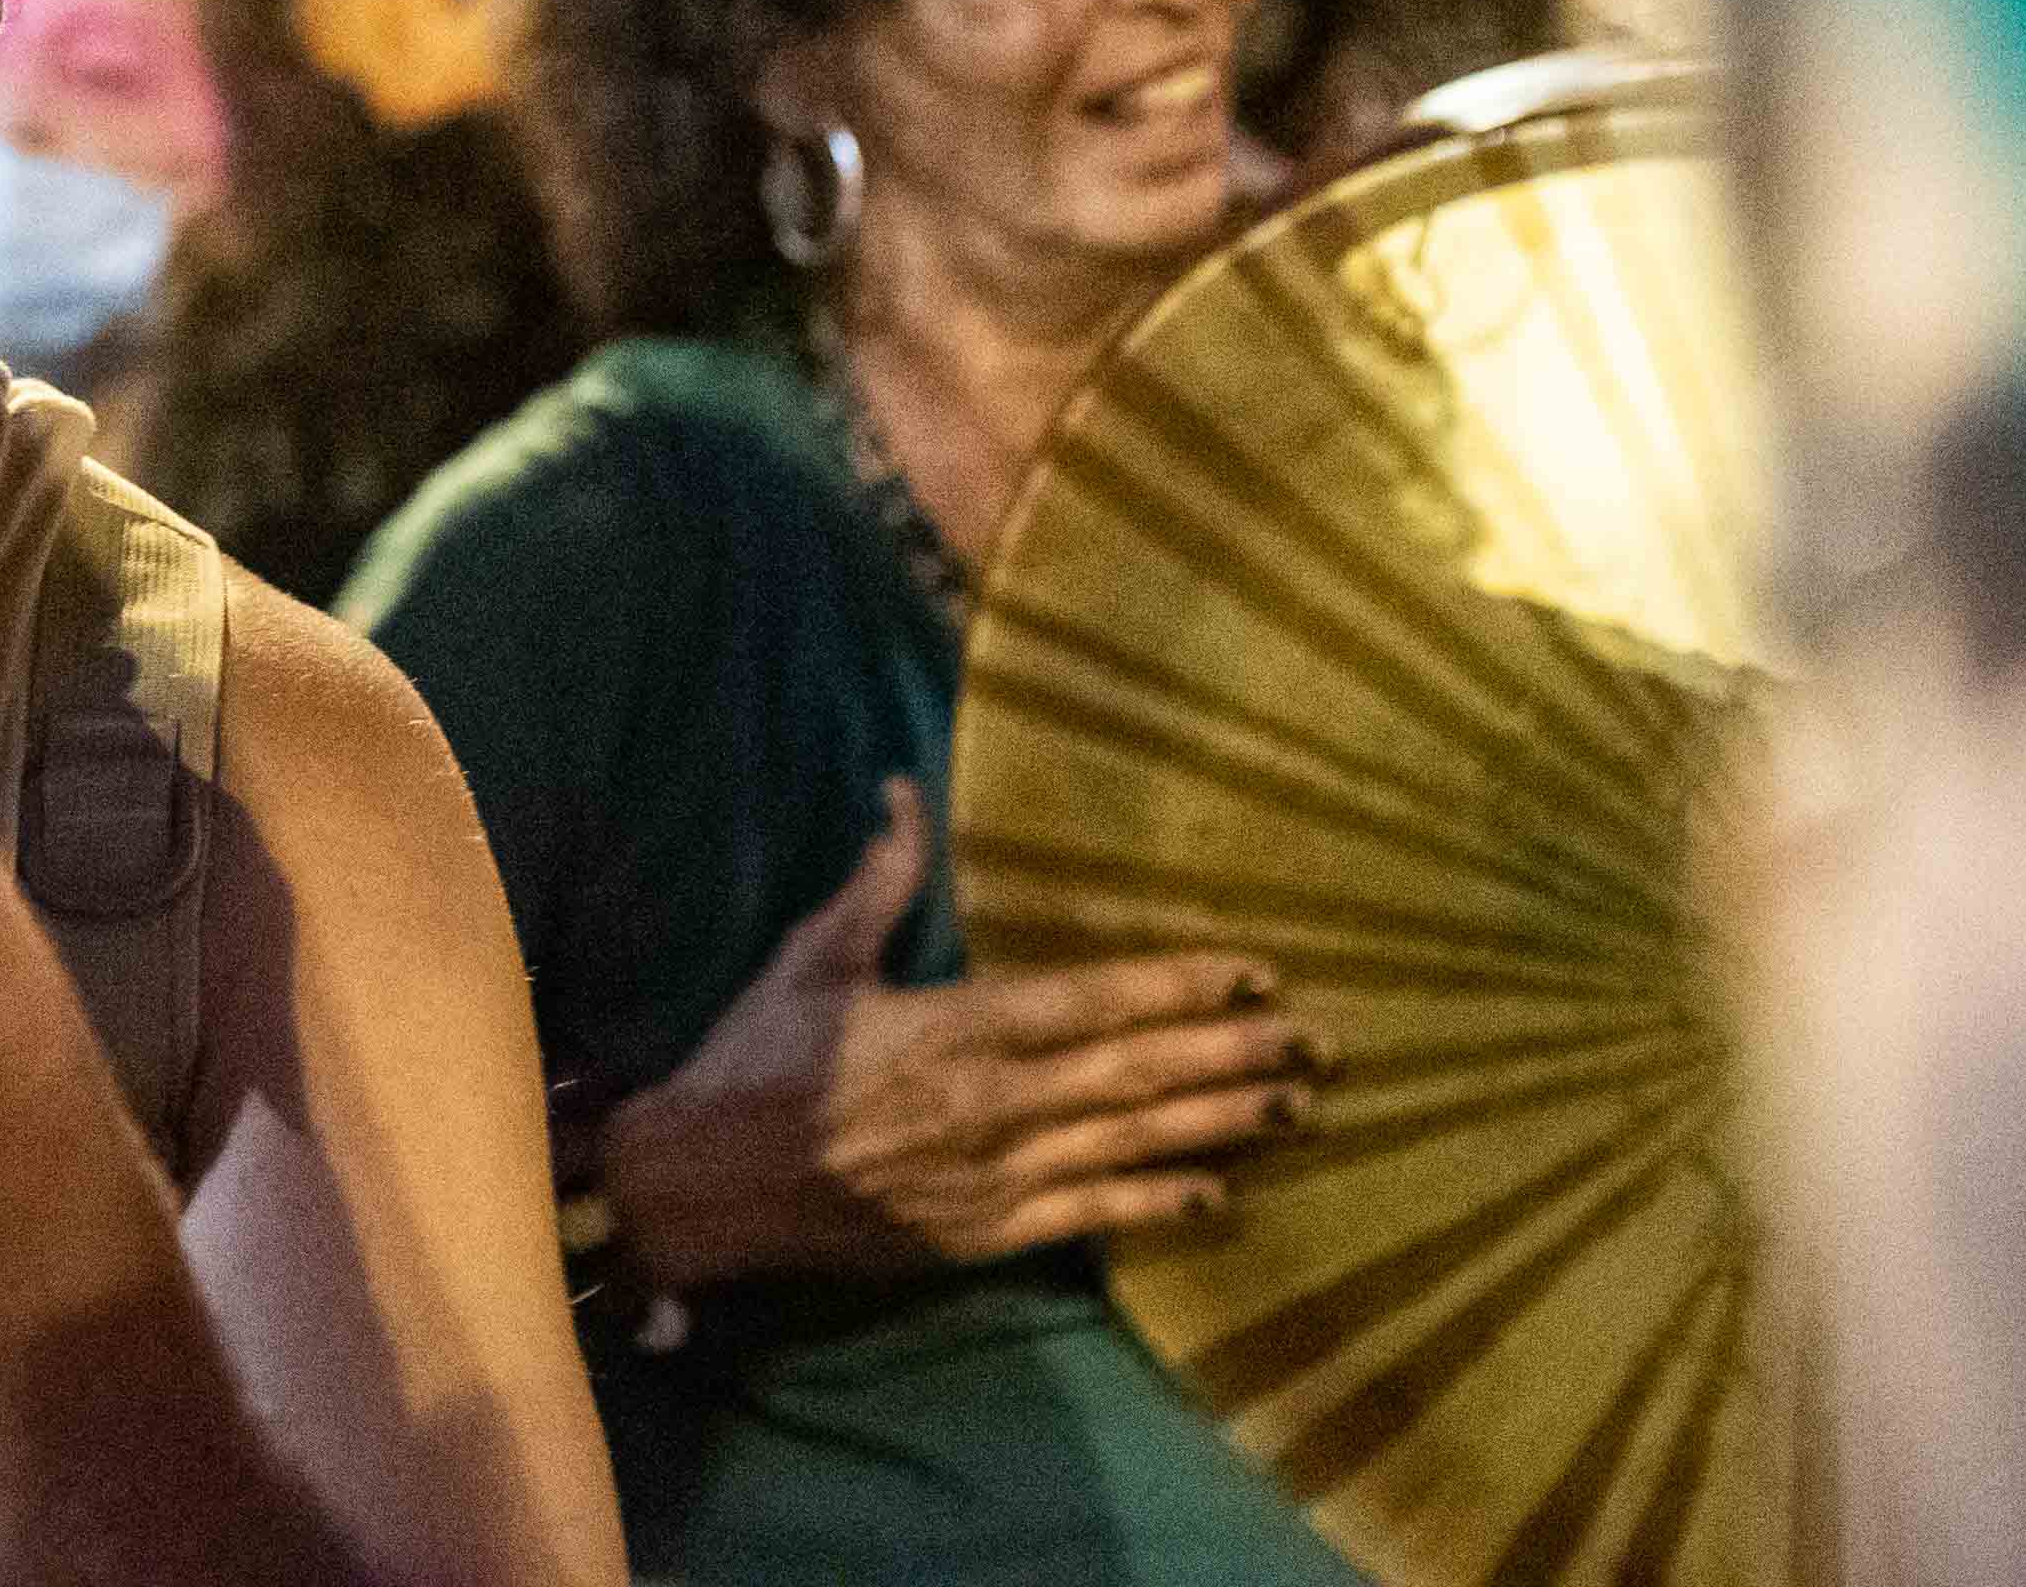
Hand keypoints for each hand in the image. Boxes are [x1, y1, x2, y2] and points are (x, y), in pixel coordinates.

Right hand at [597, 782, 1312, 1287]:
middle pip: (1137, 1074)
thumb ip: (879, 879)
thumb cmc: (761, 1059)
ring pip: (1131, 1144)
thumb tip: (906, 790)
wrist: (706, 1183)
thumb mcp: (814, 955)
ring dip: (1219, 1124)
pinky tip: (1218, 1193)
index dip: (1181, 986)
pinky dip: (1157, 1205)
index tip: (1253, 971)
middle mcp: (994, 1103)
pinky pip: (1089, 1218)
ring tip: (1296, 1106)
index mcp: (957, 1025)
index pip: (1095, 1001)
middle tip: (1319, 1043)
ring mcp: (996, 1176)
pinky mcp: (983, 1234)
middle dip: (1233, 1055)